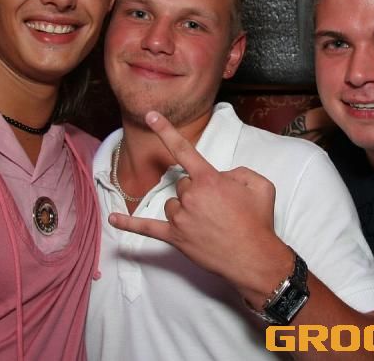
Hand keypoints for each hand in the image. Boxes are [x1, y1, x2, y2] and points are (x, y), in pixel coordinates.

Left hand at [108, 111, 291, 300]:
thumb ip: (239, 171)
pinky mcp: (175, 237)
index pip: (182, 149)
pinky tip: (114, 219)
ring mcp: (180, 218)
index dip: (165, 130)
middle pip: (182, 183)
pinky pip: (147, 228)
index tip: (150, 115)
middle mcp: (190, 196)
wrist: (255, 258)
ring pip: (173, 203)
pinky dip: (129, 224)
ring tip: (208, 222)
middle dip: (197, 191)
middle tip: (219, 207)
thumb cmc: (258, 221)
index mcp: (208, 179)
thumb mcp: (260, 185)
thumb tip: (223, 177)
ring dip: (185, 207)